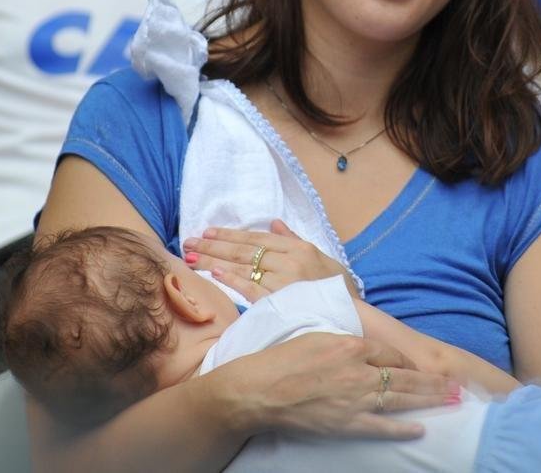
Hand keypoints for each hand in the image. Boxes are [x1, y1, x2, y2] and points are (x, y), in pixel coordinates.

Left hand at [183, 219, 356, 298]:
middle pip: (244, 249)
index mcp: (298, 248)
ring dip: (215, 261)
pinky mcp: (280, 301)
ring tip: (192, 257)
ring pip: (243, 267)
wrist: (351, 317)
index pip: (257, 237)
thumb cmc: (336, 290)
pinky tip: (215, 273)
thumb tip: (275, 223)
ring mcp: (284, 281)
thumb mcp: (321, 258)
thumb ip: (295, 239)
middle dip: (214, 245)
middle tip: (189, 242)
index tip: (208, 232)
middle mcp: (289, 260)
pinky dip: (233, 280)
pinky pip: (251, 289)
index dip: (231, 234)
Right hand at [216, 333, 459, 438]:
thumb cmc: (282, 360)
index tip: (418, 365)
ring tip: (450, 401)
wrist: (260, 390)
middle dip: (433, 381)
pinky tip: (421, 428)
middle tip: (456, 384)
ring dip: (428, 400)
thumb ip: (343, 340)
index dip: (406, 360)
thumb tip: (361, 345)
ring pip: (400, 398)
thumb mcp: (316, 336)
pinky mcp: (346, 423)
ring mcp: (355, 398)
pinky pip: (382, 427)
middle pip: (405, 375)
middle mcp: (358, 371)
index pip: (389, 352)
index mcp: (350, 345)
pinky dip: (403, 428)